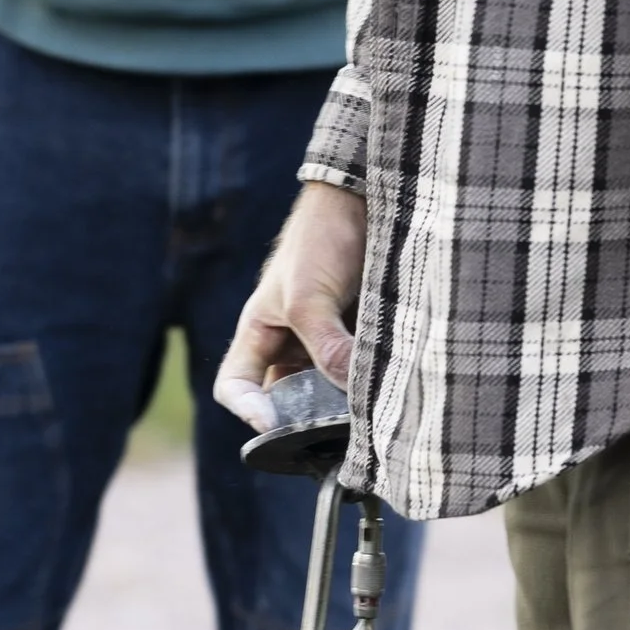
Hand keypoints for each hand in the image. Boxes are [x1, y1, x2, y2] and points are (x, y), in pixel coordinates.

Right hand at [216, 182, 367, 430]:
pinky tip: (393, 391)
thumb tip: (352, 391)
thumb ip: (325, 345)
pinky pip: (366, 376)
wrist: (368, 202)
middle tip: (336, 427)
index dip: (246, 410)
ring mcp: (330, 345)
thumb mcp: (308, 296)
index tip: (273, 424)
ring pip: (332, 393)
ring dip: (348, 405)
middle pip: (289, 401)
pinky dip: (376, 387)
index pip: (235, 387)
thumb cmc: (320, 240)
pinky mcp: (364, 341)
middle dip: (308, 418)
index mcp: (260, 334)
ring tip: (370, 411)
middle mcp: (292, 346)